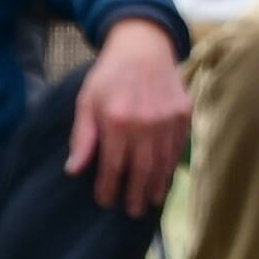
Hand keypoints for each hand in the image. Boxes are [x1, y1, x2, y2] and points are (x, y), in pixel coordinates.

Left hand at [67, 17, 190, 217]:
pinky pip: (177, 148)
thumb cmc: (109, 75)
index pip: (112, 165)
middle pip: (141, 170)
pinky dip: (171, 166)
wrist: (143, 46)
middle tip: (130, 212)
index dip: (108, 187)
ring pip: (162, 162)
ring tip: (149, 202)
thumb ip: (82, 136)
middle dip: (134, 194)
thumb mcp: (87, 101)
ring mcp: (168, 119)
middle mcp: (144, 123)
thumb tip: (74, 169)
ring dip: (156, 185)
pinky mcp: (184, 114)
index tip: (104, 201)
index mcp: (116, 120)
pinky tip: (164, 178)